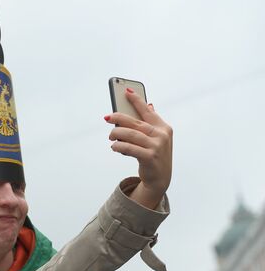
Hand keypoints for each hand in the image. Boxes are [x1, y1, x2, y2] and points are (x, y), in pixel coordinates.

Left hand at [105, 89, 172, 208]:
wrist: (160, 179)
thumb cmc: (154, 155)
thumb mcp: (156, 138)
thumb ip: (151, 123)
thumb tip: (149, 105)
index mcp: (163, 127)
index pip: (148, 111)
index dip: (137, 100)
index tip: (126, 91)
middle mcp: (162, 135)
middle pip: (136, 122)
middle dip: (119, 118)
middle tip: (107, 118)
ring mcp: (157, 146)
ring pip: (130, 134)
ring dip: (116, 134)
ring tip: (110, 137)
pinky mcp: (150, 157)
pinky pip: (129, 148)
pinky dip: (119, 146)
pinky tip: (114, 147)